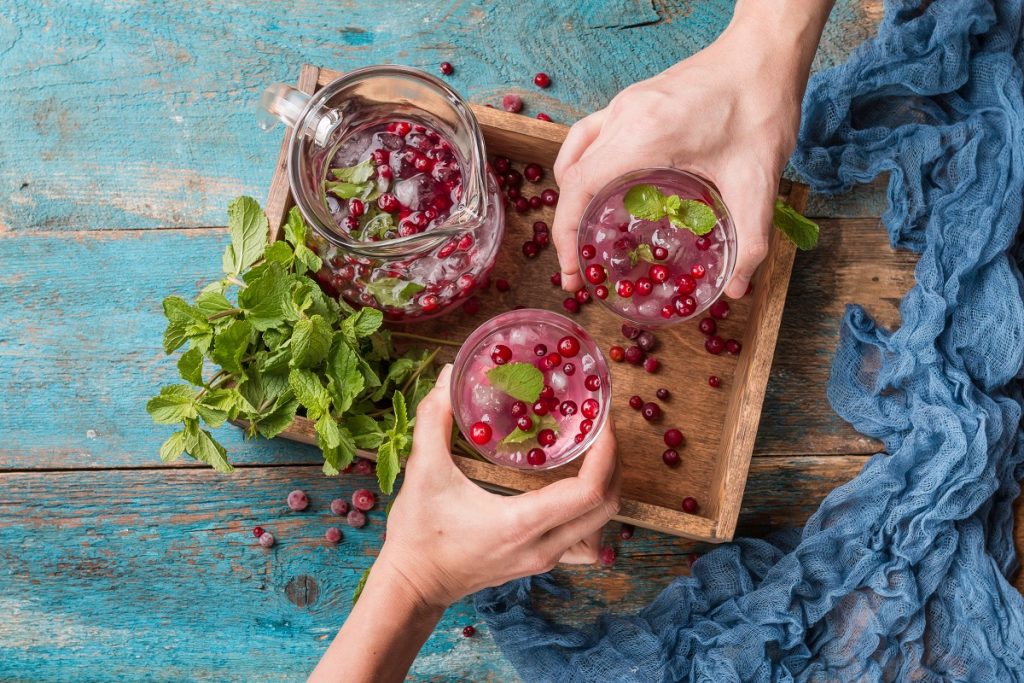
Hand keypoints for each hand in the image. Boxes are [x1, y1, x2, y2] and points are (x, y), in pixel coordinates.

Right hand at [377, 364, 620, 608]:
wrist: (414, 584)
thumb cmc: (418, 534)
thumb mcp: (423, 471)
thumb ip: (434, 418)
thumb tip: (450, 374)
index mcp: (522, 523)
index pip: (590, 492)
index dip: (606, 454)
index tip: (602, 421)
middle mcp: (543, 546)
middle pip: (608, 507)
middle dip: (614, 463)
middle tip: (601, 427)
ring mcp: (545, 558)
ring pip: (601, 525)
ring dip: (607, 487)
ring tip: (594, 452)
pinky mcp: (540, 562)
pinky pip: (585, 538)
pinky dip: (591, 511)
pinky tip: (574, 488)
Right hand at [551, 16, 811, 297]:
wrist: (765, 52)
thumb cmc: (760, 106)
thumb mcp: (757, 181)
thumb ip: (750, 240)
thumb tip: (737, 287)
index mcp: (643, 135)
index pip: (579, 187)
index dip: (566, 234)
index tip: (574, 269)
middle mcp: (622, 116)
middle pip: (570, 177)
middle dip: (567, 228)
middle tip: (581, 267)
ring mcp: (623, 105)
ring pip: (574, 156)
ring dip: (572, 197)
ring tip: (585, 233)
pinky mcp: (632, 101)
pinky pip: (590, 138)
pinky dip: (585, 170)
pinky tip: (606, 192)